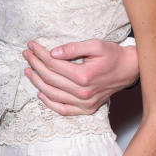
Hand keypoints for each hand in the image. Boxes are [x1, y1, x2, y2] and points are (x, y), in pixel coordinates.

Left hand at [23, 39, 138, 115]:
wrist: (128, 70)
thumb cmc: (112, 55)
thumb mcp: (96, 45)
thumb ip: (73, 48)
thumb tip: (53, 53)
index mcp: (84, 75)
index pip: (53, 64)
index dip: (40, 54)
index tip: (31, 46)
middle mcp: (83, 92)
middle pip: (50, 78)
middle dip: (35, 65)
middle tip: (26, 55)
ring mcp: (85, 103)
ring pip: (53, 94)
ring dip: (37, 82)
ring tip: (29, 71)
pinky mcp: (87, 109)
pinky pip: (63, 110)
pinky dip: (50, 103)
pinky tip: (41, 93)